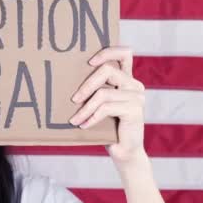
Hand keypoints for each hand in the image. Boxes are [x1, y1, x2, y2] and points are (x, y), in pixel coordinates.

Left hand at [68, 46, 145, 164]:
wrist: (124, 151)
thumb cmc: (107, 126)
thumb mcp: (99, 104)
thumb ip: (93, 90)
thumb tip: (65, 79)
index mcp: (127, 79)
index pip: (124, 53)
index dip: (107, 52)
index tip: (89, 61)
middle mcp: (134, 84)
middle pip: (107, 70)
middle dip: (86, 84)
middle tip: (73, 99)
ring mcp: (137, 97)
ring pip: (104, 93)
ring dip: (85, 108)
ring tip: (74, 119)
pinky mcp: (135, 110)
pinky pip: (107, 108)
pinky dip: (92, 117)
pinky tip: (84, 125)